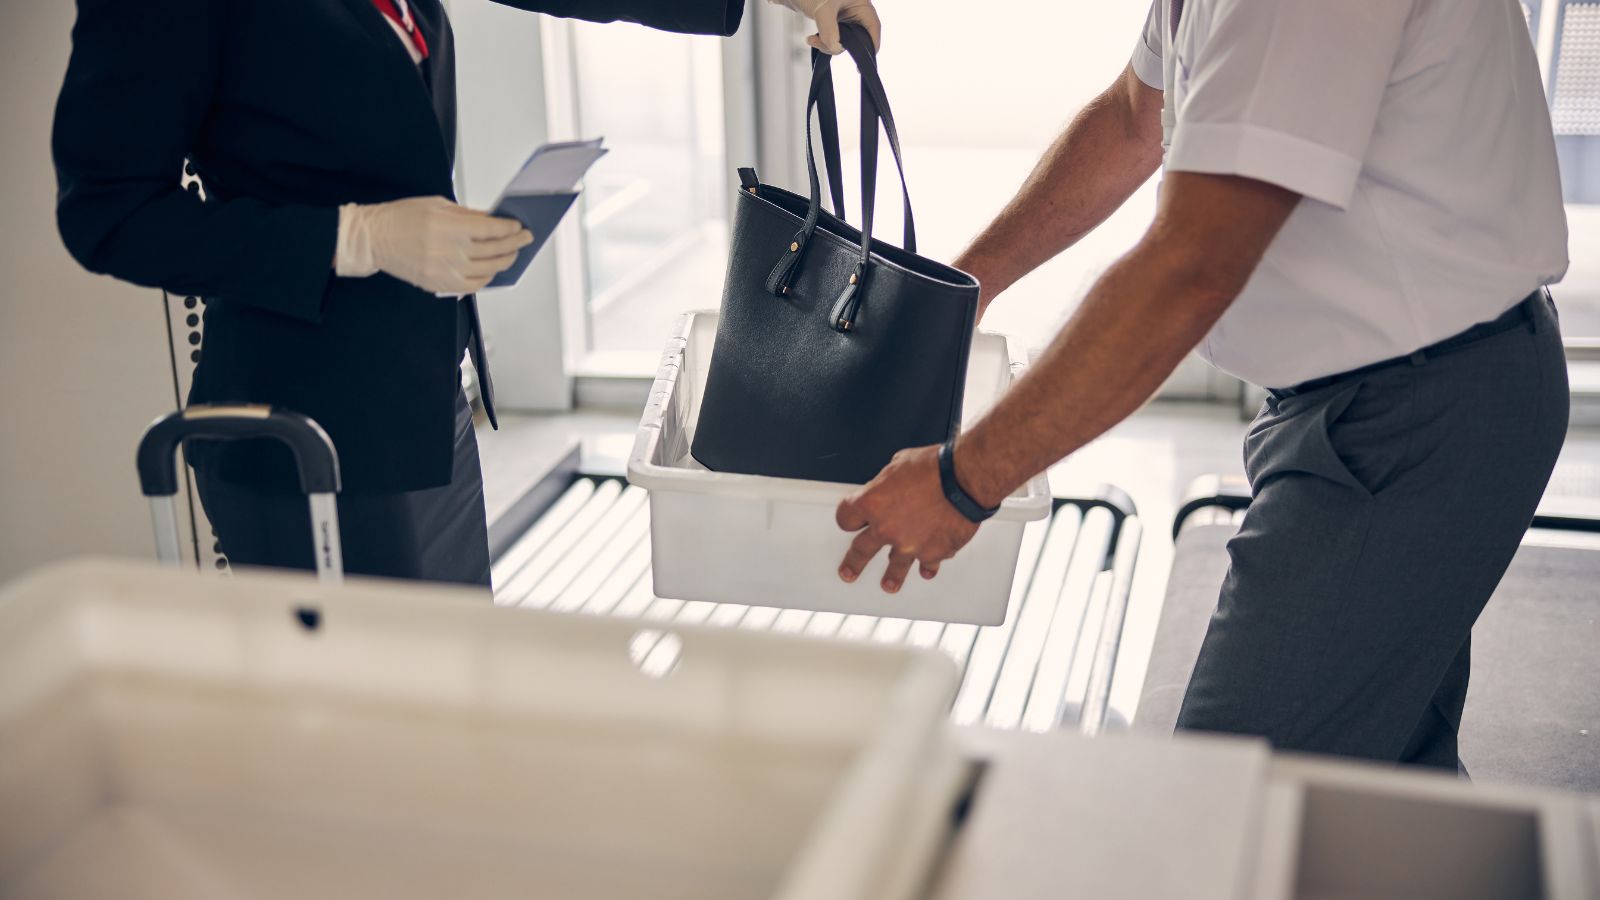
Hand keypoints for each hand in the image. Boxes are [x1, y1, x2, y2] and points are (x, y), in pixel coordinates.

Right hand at [337, 197, 532, 295]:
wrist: (374, 239)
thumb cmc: (402, 217)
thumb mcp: (437, 206)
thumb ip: (468, 215)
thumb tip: (493, 219)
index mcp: (451, 227)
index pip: (492, 230)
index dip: (510, 229)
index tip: (520, 227)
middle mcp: (451, 251)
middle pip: (495, 250)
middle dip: (515, 244)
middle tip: (525, 239)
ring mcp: (446, 271)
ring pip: (488, 270)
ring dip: (505, 261)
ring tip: (512, 254)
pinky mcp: (440, 285)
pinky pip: (473, 286)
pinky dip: (487, 278)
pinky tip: (491, 270)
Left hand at [766, 0, 880, 53]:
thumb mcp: (822, 9)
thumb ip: (829, 29)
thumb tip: (836, 49)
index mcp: (861, 3)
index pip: (873, 27)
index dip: (870, 45)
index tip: (862, 61)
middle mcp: (856, 9)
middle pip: (859, 36)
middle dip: (841, 45)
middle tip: (825, 46)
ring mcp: (845, 16)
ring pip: (844, 40)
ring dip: (828, 45)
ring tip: (812, 40)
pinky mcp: (834, 22)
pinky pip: (834, 38)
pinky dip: (824, 42)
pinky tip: (812, 39)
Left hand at [835, 445, 979, 592]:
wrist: (964, 480)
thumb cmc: (935, 468)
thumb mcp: (900, 463)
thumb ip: (888, 483)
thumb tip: (890, 487)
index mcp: (872, 503)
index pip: (846, 518)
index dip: (848, 519)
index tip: (850, 523)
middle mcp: (886, 528)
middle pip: (860, 550)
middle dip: (853, 562)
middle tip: (848, 571)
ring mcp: (908, 545)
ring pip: (894, 567)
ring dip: (891, 576)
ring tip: (888, 585)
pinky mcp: (932, 553)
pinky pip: (927, 564)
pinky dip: (928, 566)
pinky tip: (926, 570)